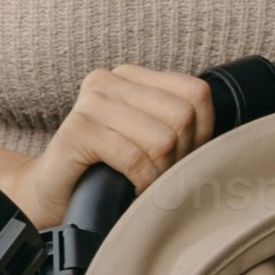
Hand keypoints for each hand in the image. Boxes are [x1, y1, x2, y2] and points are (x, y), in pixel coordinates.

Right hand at [1, 64, 216, 227]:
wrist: (51, 199)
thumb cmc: (106, 173)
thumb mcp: (149, 142)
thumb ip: (179, 127)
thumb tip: (223, 138)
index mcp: (132, 76)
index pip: (197, 93)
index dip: (200, 134)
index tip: (179, 159)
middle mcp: (109, 80)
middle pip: (183, 115)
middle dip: (179, 157)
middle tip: (160, 177)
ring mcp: (90, 102)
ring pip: (162, 138)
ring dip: (159, 173)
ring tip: (142, 182)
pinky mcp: (78, 130)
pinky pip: (133, 157)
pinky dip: (140, 181)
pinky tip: (129, 187)